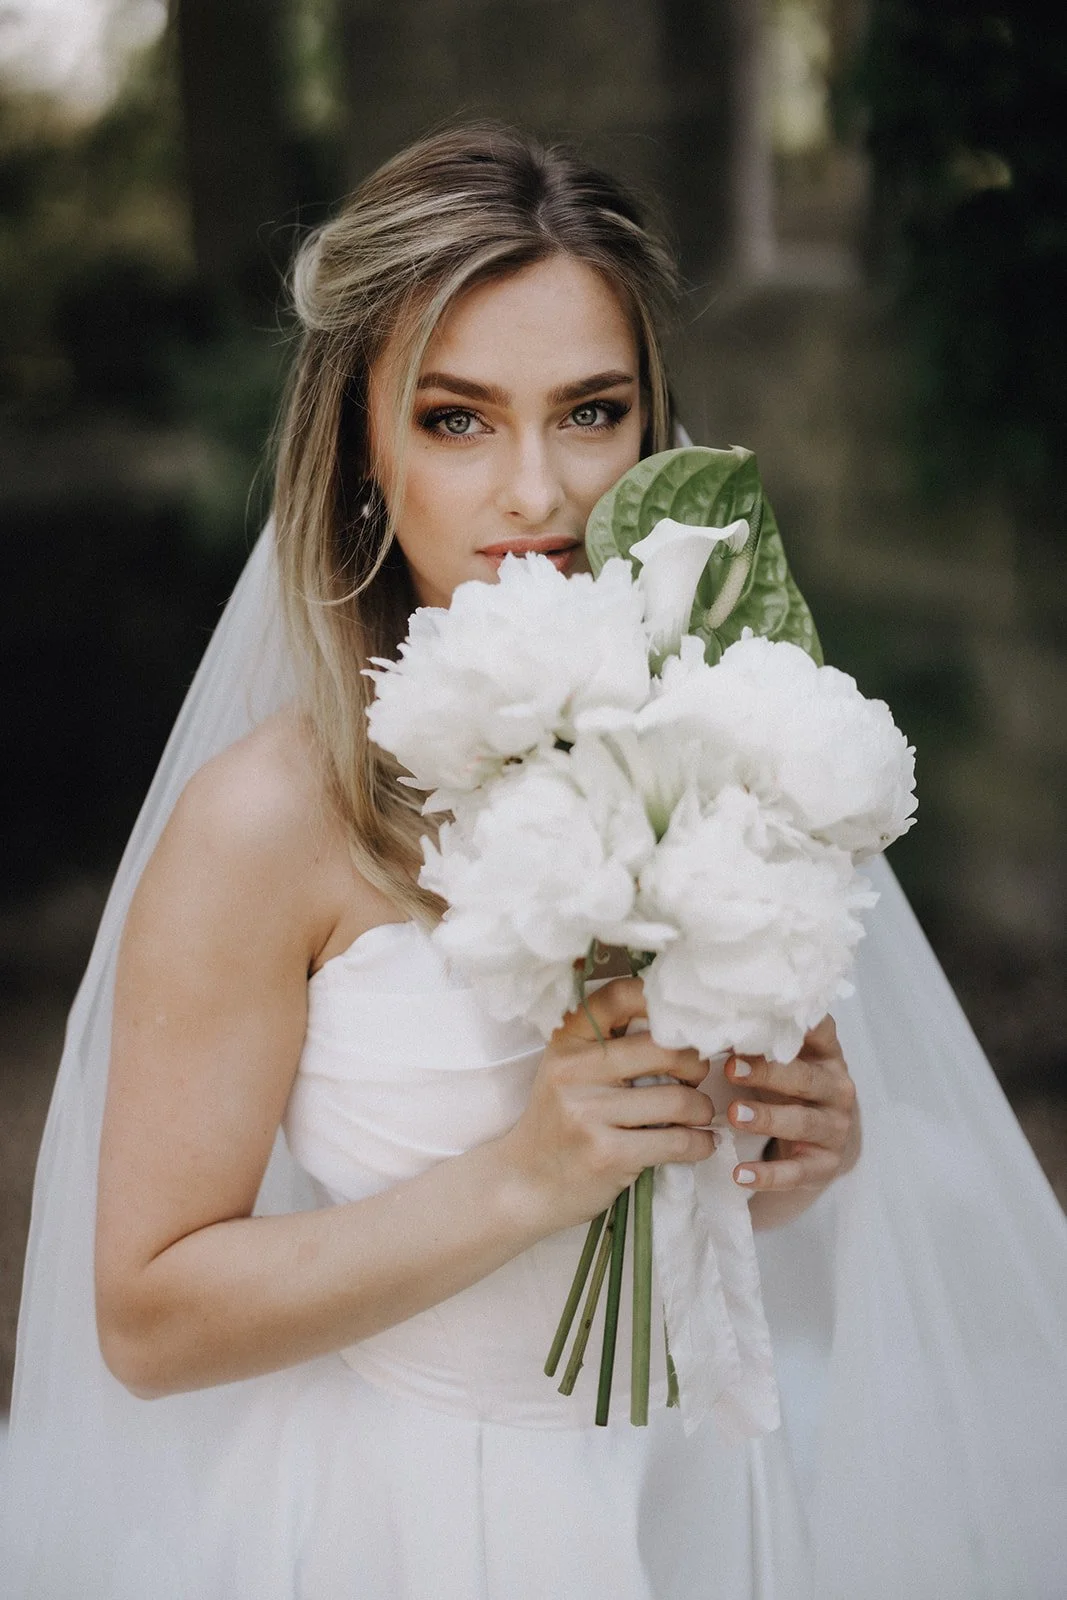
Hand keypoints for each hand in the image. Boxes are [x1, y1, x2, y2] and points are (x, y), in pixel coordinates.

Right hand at [502, 977, 717, 1233]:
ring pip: (678, 1099)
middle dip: (695, 1064)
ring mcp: (588, 1113)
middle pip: (663, 1049)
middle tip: (695, 1078)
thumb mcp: (567, 1070)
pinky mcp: (607, 1154)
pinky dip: (700, 1143)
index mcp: (566, 1041)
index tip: (681, 1019)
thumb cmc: (558, 1120)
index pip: (619, 997)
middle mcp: (574, 1070)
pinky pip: (677, 1142)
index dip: (659, 1000)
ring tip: (698, 1114)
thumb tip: (679, 1025)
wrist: (525, 1183)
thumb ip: (608, 1044)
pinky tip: (700, 1143)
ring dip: (701, 1108)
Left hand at [724, 1015, 859, 1192]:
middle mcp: (837, 1089)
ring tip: (735, 1115)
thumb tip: (708, 1027)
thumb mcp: (784, 1064)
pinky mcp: (824, 1166)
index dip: (798, 1025)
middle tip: (731, 1068)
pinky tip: (740, 1174)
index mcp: (827, 1056)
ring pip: (802, 1123)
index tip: (765, 1016)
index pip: (820, 1032)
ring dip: (767, 1119)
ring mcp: (835, 1129)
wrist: (825, 1142)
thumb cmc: (793, 1090)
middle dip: (768, 1073)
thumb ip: (759, 1046)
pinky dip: (768, 1175)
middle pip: (805, 1078)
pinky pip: (796, 1172)